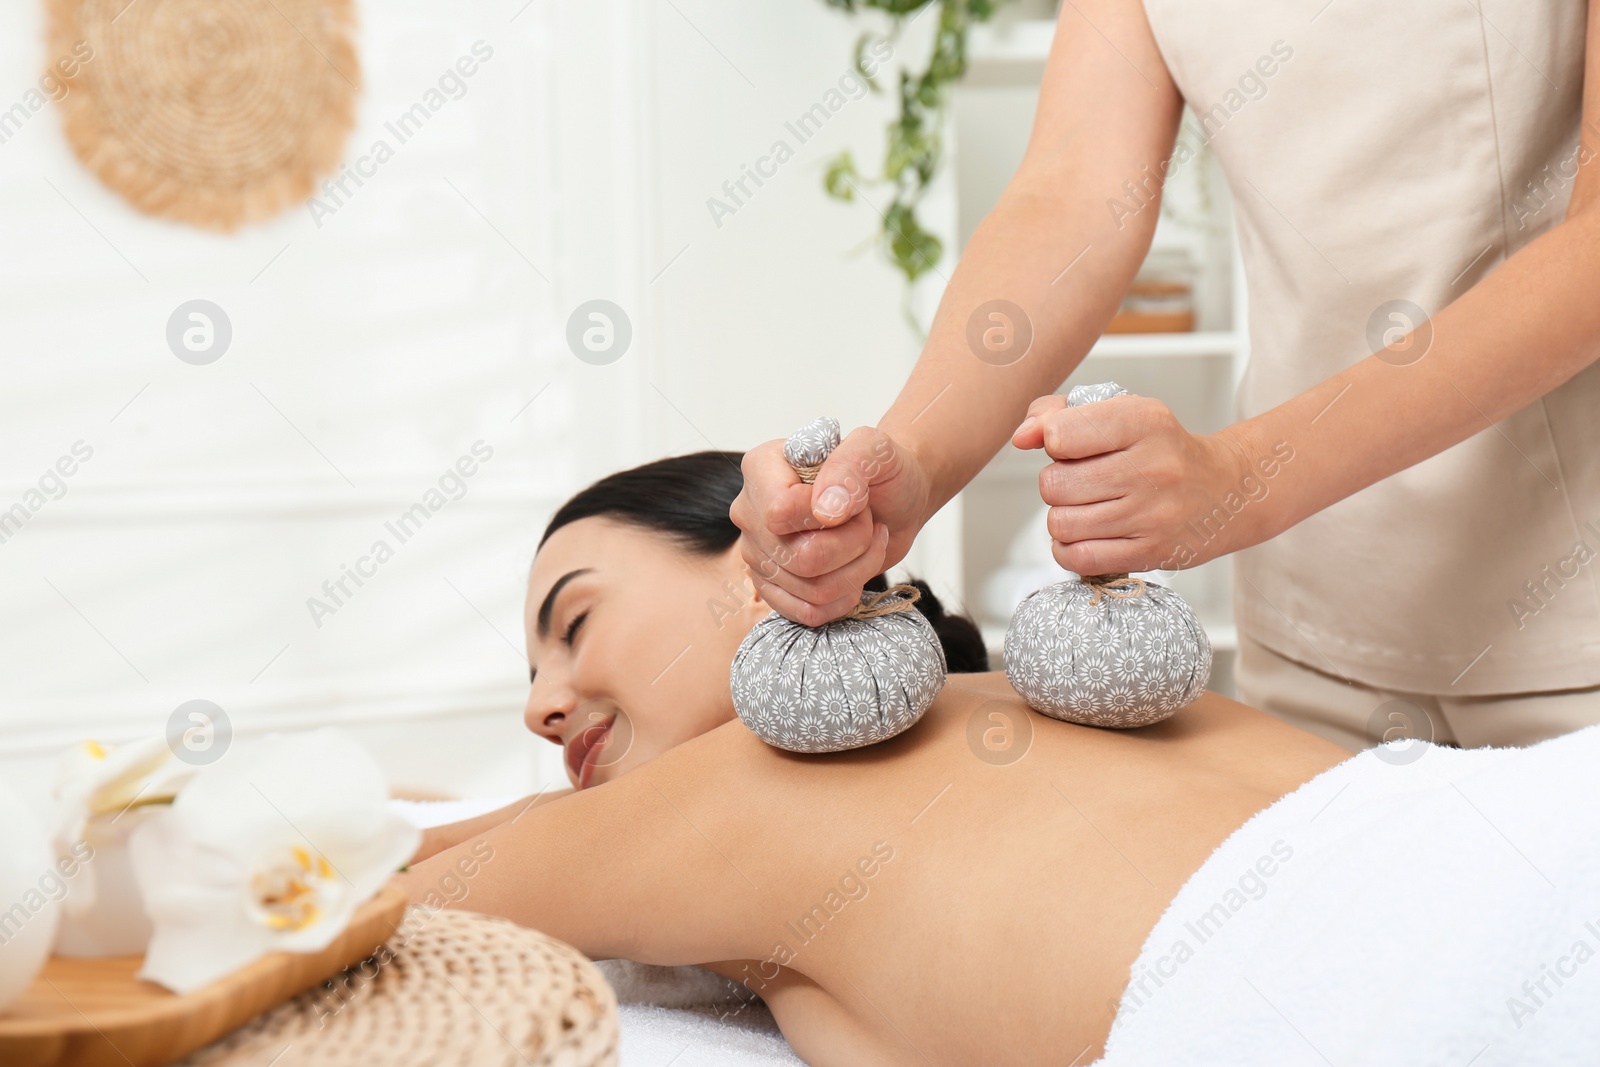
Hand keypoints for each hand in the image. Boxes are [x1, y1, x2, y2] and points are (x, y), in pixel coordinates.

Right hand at [730, 426, 932, 625]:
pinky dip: (845, 597)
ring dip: (858, 569)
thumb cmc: (883, 472)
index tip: (855, 501)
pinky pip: (808, 612)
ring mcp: (758, 553)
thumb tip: (825, 510)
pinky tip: (856, 570)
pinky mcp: (774, 587)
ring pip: (811, 590)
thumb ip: (850, 465)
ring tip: (867, 542)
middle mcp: (750, 512)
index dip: (827, 516)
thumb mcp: (876, 450)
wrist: (895, 501)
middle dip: (853, 544)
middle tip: (867, 523)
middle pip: (799, 558)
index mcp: (761, 467)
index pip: (780, 512)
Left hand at [1011, 393, 1269, 574]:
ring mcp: (1152, 515)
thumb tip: (1021, 437)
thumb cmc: (1160, 449)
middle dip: (1056, 482)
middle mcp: (1151, 468)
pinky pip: (1078, 558)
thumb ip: (1059, 413)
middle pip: (1054, 484)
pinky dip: (1068, 548)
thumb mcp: (1121, 412)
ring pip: (1061, 523)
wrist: (1225, 492)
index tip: (1068, 443)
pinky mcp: (1150, 552)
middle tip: (1081, 479)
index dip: (1051, 440)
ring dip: (1062, 516)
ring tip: (1086, 506)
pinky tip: (1086, 533)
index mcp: (1144, 422)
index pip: (1061, 434)